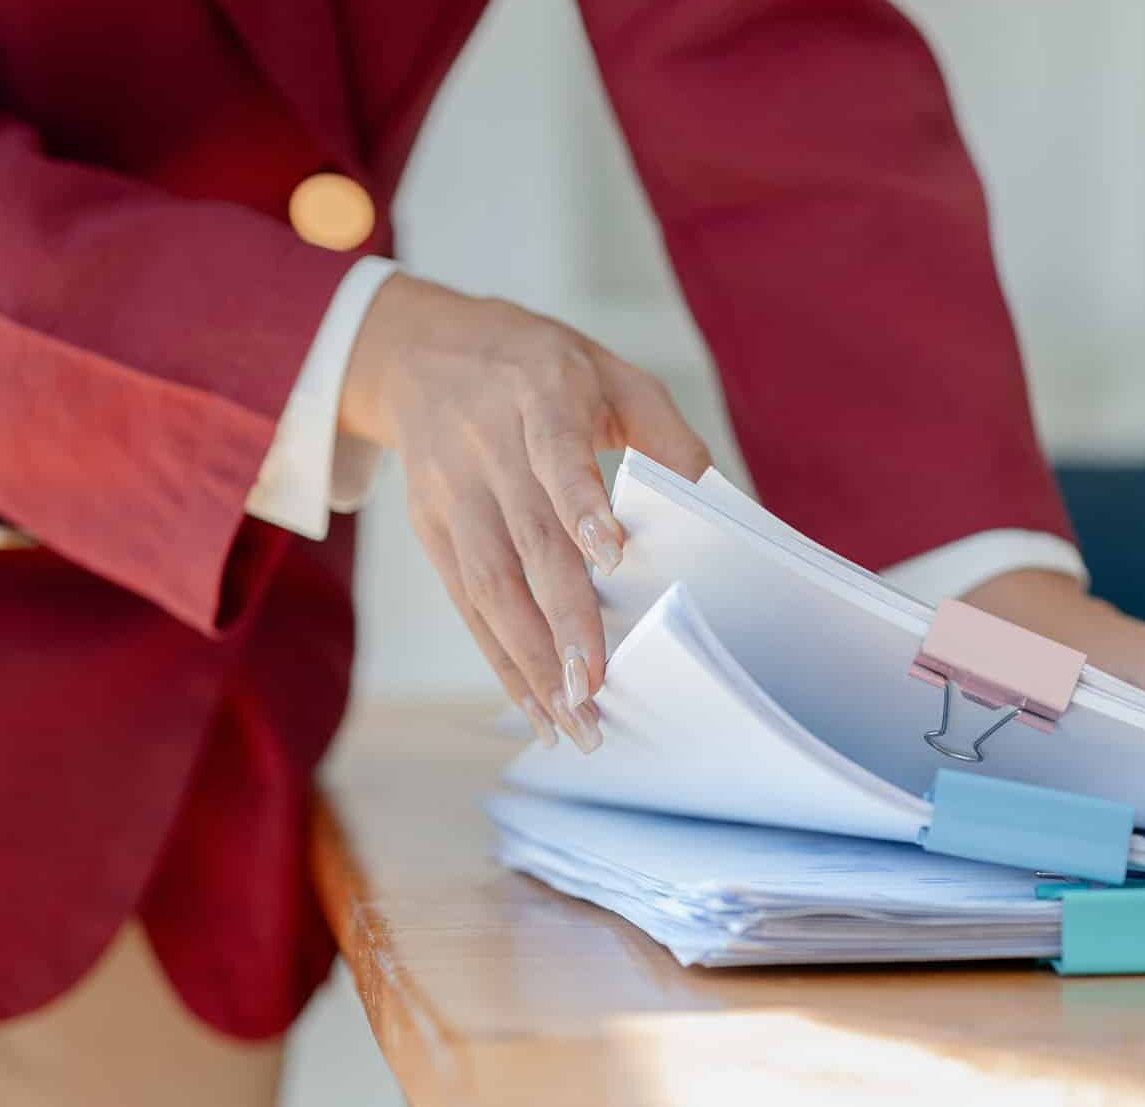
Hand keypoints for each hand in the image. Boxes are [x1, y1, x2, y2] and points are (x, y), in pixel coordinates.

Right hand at [341, 272, 710, 748]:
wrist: (420, 350)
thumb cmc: (540, 366)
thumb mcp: (611, 375)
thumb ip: (668, 437)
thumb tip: (724, 509)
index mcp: (540, 395)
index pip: (559, 454)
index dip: (582, 505)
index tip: (613, 557)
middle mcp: (486, 446)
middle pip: (525, 540)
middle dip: (561, 617)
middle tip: (596, 684)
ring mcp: (452, 494)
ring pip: (489, 585)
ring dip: (531, 659)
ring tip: (573, 719)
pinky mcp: (432, 530)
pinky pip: (467, 604)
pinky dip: (501, 660)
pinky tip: (536, 706)